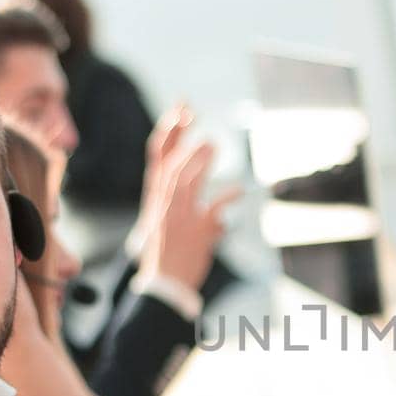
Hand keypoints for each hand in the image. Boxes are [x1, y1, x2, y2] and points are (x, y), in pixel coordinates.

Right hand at [133, 106, 241, 290]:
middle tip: (191, 114)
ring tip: (211, 143)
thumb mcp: (169, 221)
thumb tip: (213, 197)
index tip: (181, 110)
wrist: (165, 285)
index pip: (158, 157)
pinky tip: (240, 189)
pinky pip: (212, 211)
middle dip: (178, 137)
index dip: (169, 132)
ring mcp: (178, 218)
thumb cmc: (168, 253)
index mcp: (155, 198)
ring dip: (196, 161)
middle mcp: (163, 205)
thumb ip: (188, 203)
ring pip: (183, 183)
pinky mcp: (197, 233)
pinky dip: (226, 199)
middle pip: (168, 164)